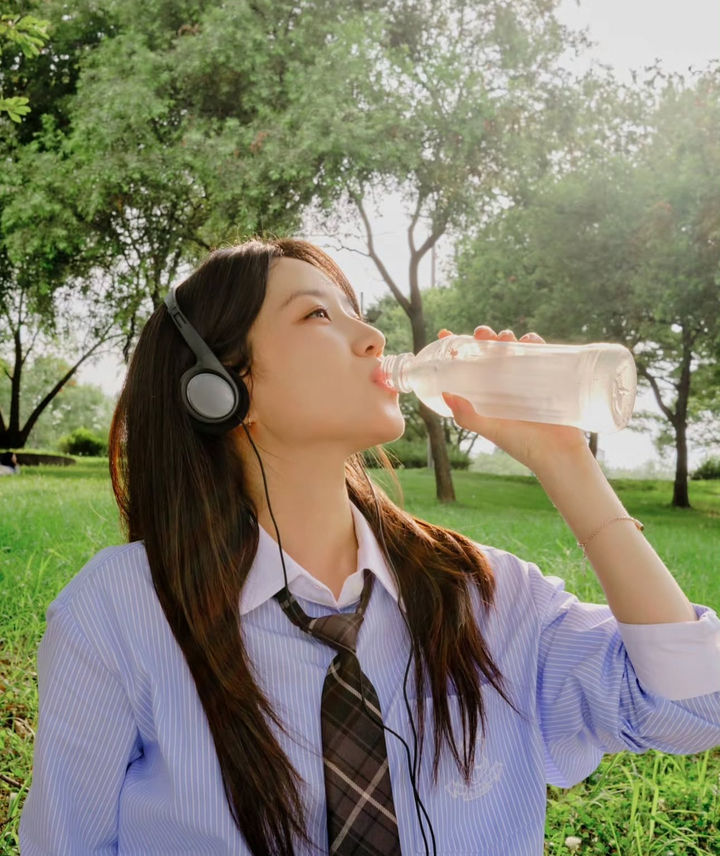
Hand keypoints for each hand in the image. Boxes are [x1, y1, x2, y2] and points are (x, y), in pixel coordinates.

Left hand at [438, 326, 589, 473]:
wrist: (559, 454)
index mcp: (487, 394)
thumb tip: (446, 394)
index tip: (445, 333)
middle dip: (484, 338)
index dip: (457, 349)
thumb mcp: (491, 430)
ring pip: (513, 348)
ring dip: (506, 337)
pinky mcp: (546, 376)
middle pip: (490, 352)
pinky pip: (538, 352)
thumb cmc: (523, 445)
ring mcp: (525, 379)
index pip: (467, 367)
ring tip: (504, 339)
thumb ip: (468, 416)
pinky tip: (528, 340)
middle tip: (481, 334)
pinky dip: (532, 341)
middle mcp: (503, 384)